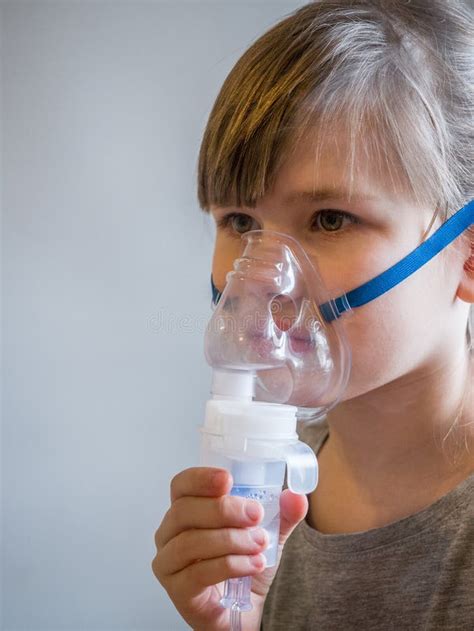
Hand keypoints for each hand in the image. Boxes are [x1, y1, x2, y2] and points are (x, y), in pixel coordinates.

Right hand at [151, 467, 307, 630]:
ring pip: (191, 542)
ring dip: (230, 540)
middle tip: (255, 514)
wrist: (244, 610)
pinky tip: (252, 564)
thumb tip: (296, 496)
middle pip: (184, 510)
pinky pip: (199, 573)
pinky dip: (230, 565)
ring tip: (259, 543)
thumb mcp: (267, 532)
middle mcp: (169, 532)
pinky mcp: (177, 590)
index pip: (182, 485)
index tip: (228, 479)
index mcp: (186, 509)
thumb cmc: (244, 562)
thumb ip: (282, 514)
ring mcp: (169, 562)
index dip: (201, 478)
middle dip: (223, 509)